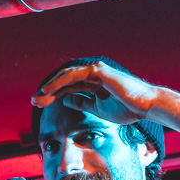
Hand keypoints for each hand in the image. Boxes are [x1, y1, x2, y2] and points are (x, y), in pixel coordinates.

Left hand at [31, 61, 159, 124]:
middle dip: (48, 91)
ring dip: (50, 87)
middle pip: (65, 81)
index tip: (41, 105)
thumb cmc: (128, 108)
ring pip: (66, 77)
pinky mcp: (97, 71)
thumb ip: (83, 102)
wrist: (145, 106)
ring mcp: (95, 70)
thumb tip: (67, 100)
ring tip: (37, 98)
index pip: (69, 87)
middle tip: (34, 102)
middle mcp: (93, 73)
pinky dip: (59, 83)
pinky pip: (73, 76)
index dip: (53, 95)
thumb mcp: (99, 108)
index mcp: (94, 82)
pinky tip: (48, 91)